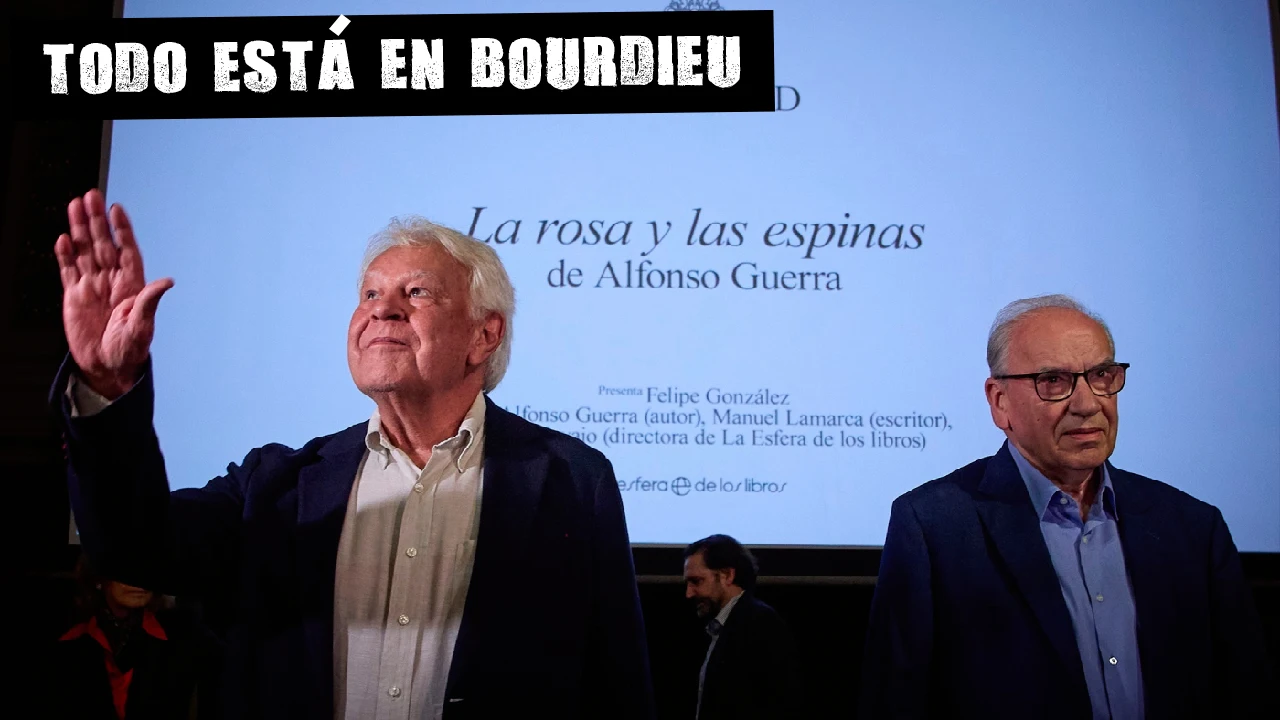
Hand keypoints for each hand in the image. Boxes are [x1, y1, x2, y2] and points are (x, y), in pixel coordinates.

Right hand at [54, 189, 172, 399]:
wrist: (108, 368)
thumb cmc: (130, 350)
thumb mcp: (142, 327)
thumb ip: (150, 302)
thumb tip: (167, 281)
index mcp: (132, 285)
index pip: (126, 250)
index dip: (121, 229)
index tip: (116, 209)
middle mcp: (112, 281)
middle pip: (103, 243)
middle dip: (96, 220)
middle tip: (91, 196)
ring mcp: (92, 286)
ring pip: (85, 251)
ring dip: (80, 229)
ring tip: (75, 205)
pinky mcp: (74, 296)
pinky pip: (69, 270)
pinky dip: (65, 255)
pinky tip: (63, 239)